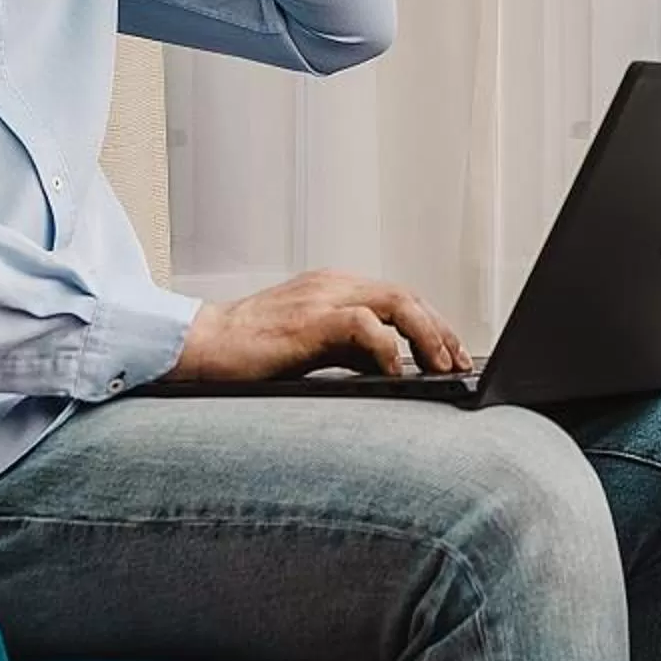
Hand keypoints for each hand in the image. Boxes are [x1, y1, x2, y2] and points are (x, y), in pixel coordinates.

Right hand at [165, 269, 474, 384]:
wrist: (202, 346)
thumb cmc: (252, 352)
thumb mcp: (314, 347)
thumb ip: (351, 350)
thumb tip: (393, 370)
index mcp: (336, 288)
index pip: (400, 299)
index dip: (433, 325)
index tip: (452, 355)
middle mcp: (334, 285)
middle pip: (407, 296)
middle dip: (440, 331)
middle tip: (458, 364)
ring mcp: (322, 298)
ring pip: (396, 302)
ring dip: (427, 335)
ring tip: (441, 368)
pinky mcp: (309, 320)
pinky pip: (363, 325)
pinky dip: (388, 348)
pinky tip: (396, 374)